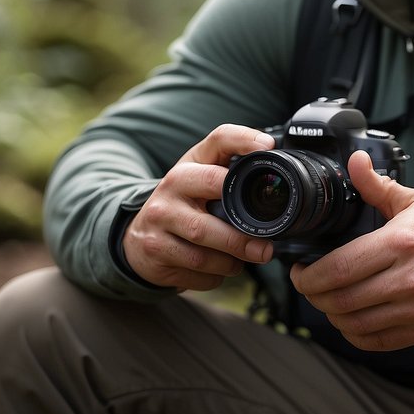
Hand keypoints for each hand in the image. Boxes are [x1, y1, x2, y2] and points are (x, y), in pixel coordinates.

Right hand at [122, 124, 275, 290]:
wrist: (137, 236)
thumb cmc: (183, 204)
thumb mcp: (200, 180)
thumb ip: (232, 169)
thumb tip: (275, 164)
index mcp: (190, 164)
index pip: (219, 140)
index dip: (244, 139)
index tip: (268, 147)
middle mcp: (171, 186)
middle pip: (212, 204)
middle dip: (241, 233)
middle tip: (266, 247)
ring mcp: (159, 220)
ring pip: (204, 248)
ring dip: (232, 260)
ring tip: (243, 259)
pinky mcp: (155, 251)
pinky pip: (197, 270)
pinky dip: (216, 275)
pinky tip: (217, 268)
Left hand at [289, 150, 413, 350]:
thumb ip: (378, 186)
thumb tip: (354, 162)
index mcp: (400, 243)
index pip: (339, 268)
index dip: (308, 275)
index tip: (300, 270)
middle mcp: (407, 280)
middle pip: (340, 300)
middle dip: (313, 295)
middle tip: (309, 285)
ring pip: (353, 324)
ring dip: (331, 315)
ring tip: (328, 300)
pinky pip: (376, 341)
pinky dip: (355, 334)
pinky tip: (351, 319)